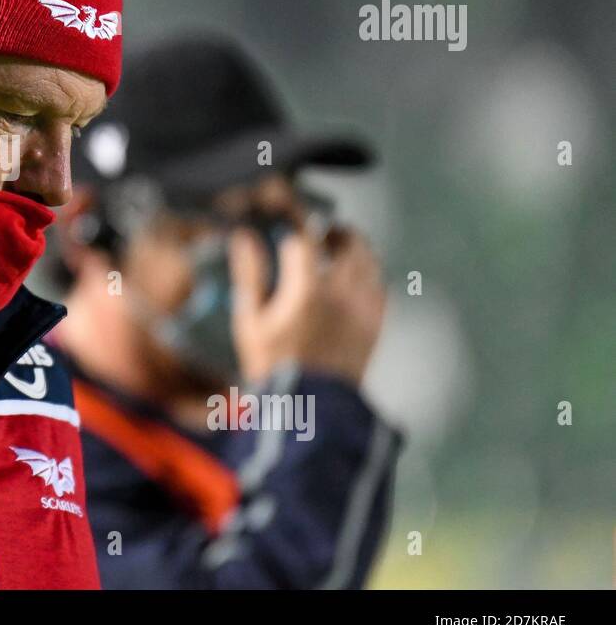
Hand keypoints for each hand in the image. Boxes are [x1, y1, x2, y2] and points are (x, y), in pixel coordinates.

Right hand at [228, 225, 386, 385]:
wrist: (310, 407)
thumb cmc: (273, 366)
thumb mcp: (249, 321)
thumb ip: (249, 275)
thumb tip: (244, 239)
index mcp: (307, 290)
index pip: (305, 237)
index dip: (296, 220)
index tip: (288, 217)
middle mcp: (342, 293)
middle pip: (349, 242)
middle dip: (333, 231)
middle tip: (320, 233)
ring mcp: (363, 309)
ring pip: (370, 261)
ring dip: (354, 250)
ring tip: (337, 253)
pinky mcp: (375, 325)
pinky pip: (380, 287)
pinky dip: (368, 276)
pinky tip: (353, 282)